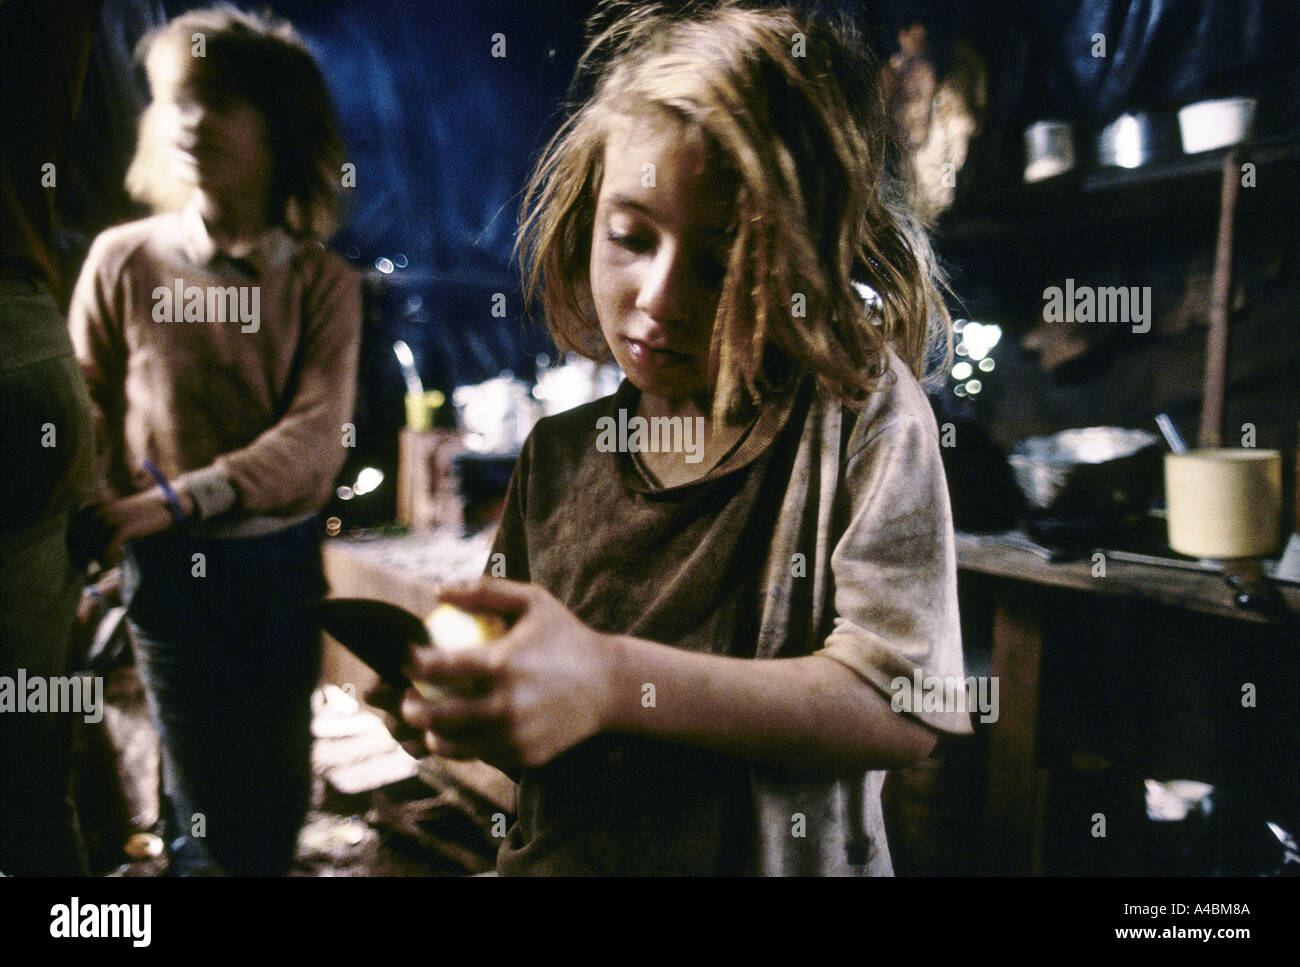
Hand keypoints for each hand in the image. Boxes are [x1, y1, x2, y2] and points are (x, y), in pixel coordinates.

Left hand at [67, 491, 172, 569]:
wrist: (161, 507)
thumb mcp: (109, 522)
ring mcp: (107, 519)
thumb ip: (92, 534)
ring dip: (103, 561)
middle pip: (79, 547)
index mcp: (86, 509)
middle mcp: (93, 512)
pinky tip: (122, 556)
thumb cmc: (135, 520)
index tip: (84, 568)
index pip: (70, 539)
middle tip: (100, 569)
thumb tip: (79, 561)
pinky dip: (111, 559)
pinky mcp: (120, 527)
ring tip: (118, 558)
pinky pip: (106, 552)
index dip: (75, 556)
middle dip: (85, 562)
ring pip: (93, 551)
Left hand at [399, 578, 615, 770]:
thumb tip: (438, 591)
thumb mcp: (532, 601)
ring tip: (426, 721)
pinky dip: (464, 746)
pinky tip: (457, 734)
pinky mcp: (524, 756)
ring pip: (452, 744)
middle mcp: (505, 705)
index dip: (412, 662)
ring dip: (430, 734)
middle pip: (435, 715)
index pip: (437, 667)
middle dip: (409, 707)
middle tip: (406, 697)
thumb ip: (484, 592)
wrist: (611, 685)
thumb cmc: (566, 636)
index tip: (408, 658)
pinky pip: (480, 754)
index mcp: (502, 664)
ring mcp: (514, 735)